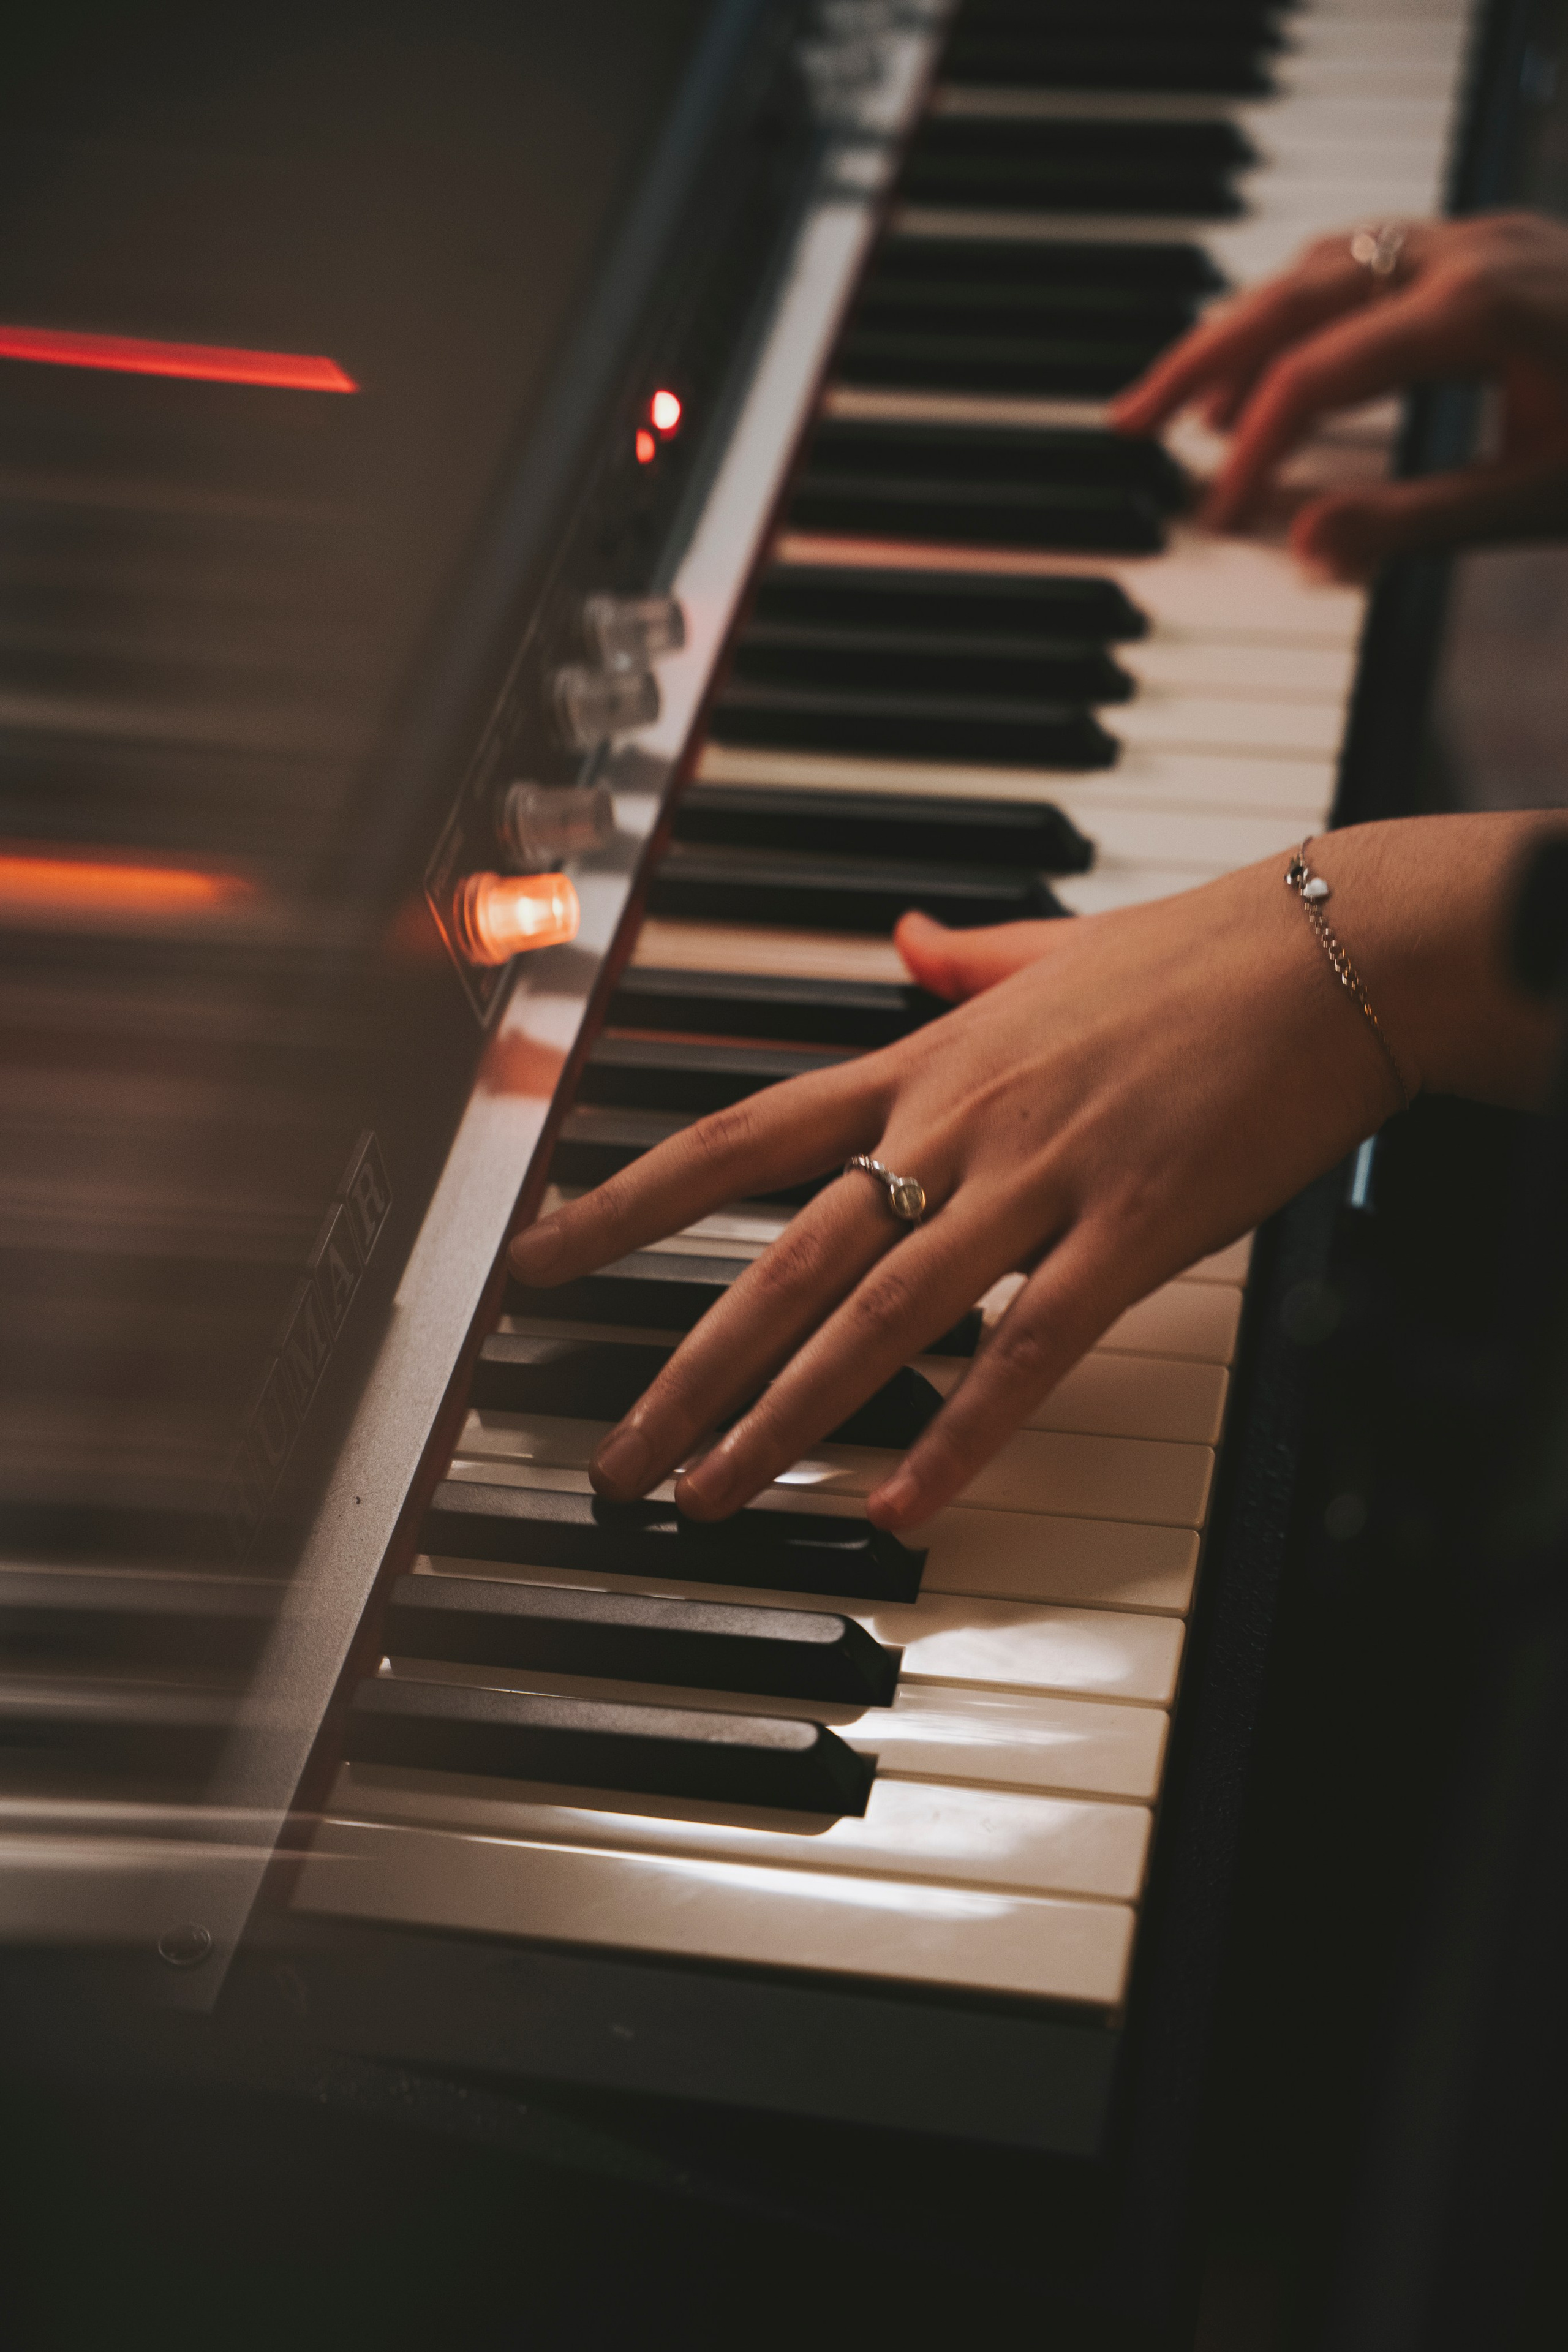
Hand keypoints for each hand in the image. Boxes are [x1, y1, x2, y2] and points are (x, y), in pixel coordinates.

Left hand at [508, 846, 1434, 1533]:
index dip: (627, 1201)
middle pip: (788, 1256)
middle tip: (617, 1456)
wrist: (1336, 949)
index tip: (542, 1257)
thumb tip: (906, 937)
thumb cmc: (1196, 955)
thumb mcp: (1051, 949)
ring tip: (712, 1496)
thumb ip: (963, 959)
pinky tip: (898, 1503)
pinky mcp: (1132, 1231)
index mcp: (925, 1060)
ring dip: (784, 1416)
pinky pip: (1028, 1351)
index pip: (740, 1135)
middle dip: (688, 1366)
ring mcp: (1041, 1178)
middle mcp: (958, 1121)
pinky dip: (957, 1434)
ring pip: (882, 1315)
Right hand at [1110, 211, 1567, 577]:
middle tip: (1124, 425)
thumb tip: (1298, 546)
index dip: (1250, 454)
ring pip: (1319, 265)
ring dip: (1241, 331)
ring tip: (1186, 404)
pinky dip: (1301, 309)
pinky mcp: (1490, 246)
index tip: (1211, 521)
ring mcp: (1477, 237)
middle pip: (1290, 294)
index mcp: (1474, 309)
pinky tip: (1282, 358)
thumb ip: (1413, 523)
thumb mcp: (1540, 500)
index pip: (1316, 378)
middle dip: (1198, 361)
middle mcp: (1464, 251)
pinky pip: (1363, 260)